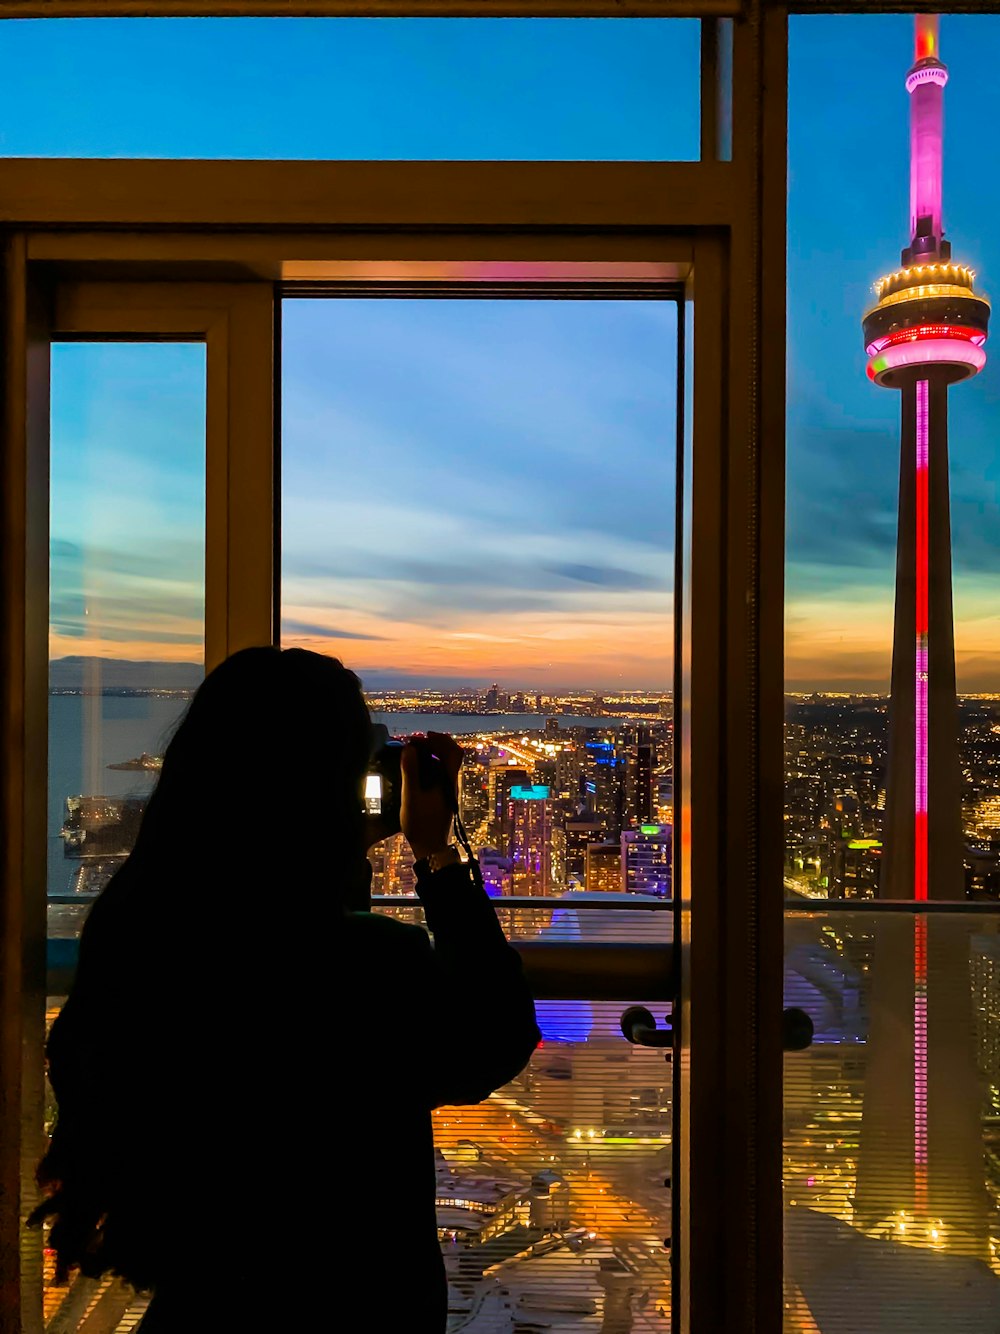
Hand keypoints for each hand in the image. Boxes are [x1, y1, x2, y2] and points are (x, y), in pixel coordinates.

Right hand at [401, 732, 462, 862]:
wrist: (430, 847)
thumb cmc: (421, 823)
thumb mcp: (411, 796)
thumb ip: (410, 771)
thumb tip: (409, 748)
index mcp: (448, 780)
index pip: (453, 751)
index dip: (440, 740)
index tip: (422, 737)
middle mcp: (451, 782)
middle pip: (449, 755)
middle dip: (433, 745)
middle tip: (413, 744)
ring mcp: (447, 789)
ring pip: (444, 764)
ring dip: (430, 755)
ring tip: (412, 754)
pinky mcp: (442, 796)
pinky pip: (438, 774)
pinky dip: (428, 766)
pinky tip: (414, 770)